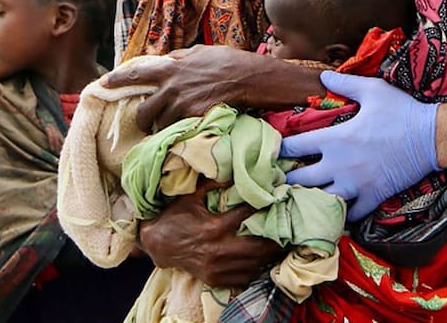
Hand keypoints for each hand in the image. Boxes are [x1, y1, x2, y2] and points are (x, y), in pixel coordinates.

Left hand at [101, 45, 258, 130]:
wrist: (247, 77)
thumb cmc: (226, 60)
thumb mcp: (198, 52)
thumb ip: (179, 59)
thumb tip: (166, 61)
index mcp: (171, 69)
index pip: (136, 74)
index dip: (117, 79)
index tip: (103, 83)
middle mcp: (172, 88)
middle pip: (144, 111)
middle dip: (143, 120)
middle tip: (147, 124)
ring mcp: (182, 105)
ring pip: (162, 123)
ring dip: (165, 126)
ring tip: (174, 125)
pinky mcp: (193, 118)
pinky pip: (179, 130)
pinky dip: (180, 131)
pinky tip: (186, 129)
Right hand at [138, 189, 283, 288]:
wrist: (157, 245)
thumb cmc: (175, 217)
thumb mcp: (190, 197)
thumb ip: (212, 183)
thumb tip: (233, 168)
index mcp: (214, 227)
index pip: (247, 216)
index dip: (264, 207)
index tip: (278, 199)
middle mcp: (218, 250)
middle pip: (258, 246)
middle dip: (276, 237)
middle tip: (289, 226)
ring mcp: (217, 268)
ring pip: (254, 264)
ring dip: (270, 255)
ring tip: (283, 242)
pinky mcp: (215, 279)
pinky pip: (245, 278)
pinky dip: (258, 269)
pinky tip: (266, 259)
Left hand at [280, 72, 439, 222]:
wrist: (432, 137)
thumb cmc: (400, 111)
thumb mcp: (372, 90)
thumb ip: (344, 84)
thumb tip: (322, 76)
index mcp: (335, 139)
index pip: (296, 146)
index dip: (281, 149)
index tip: (275, 150)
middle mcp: (340, 165)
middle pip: (302, 179)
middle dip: (288, 179)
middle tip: (281, 178)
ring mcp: (356, 185)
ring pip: (321, 200)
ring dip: (311, 198)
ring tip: (303, 197)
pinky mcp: (373, 197)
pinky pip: (351, 215)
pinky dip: (342, 214)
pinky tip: (337, 209)